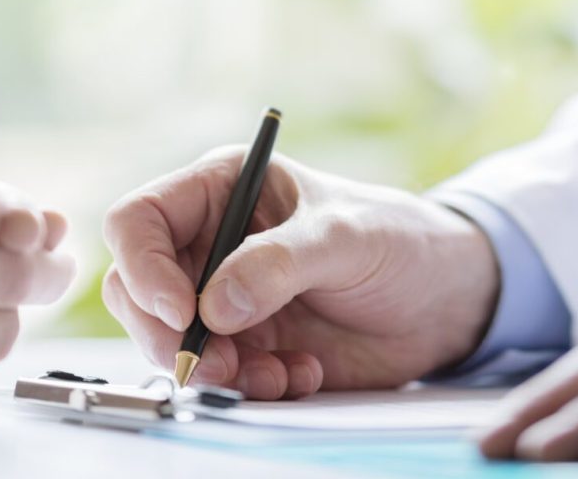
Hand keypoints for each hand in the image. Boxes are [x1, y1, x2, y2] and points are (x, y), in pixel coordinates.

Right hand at [103, 149, 499, 399]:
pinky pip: (215, 378)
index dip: (142, 266)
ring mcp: (226, 297)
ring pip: (169, 343)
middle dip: (168, 335)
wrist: (440, 298)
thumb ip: (279, 263)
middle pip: (137, 290)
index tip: (179, 311)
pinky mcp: (247, 345)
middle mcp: (213, 241)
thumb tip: (212, 306)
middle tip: (218, 364)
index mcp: (225, 188)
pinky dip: (250, 388)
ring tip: (277, 374)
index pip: (140, 220)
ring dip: (214, 371)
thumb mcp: (344, 237)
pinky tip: (301, 373)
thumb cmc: (395, 238)